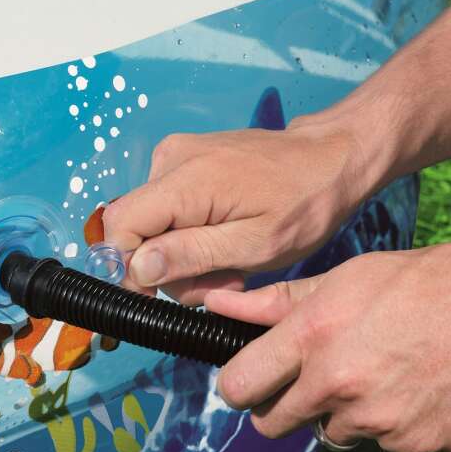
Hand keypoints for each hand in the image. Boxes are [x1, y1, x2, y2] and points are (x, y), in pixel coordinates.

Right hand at [102, 121, 382, 304]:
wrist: (331, 157)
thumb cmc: (304, 205)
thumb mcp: (254, 245)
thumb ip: (191, 255)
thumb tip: (136, 268)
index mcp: (184, 179)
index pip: (119, 226)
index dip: (128, 269)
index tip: (162, 296)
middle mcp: (169, 159)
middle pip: (135, 230)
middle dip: (169, 268)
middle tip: (222, 281)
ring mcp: (176, 156)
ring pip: (152, 225)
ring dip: (185, 256)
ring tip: (233, 262)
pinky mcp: (185, 160)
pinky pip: (168, 210)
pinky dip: (192, 235)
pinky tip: (227, 241)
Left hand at [206, 234, 450, 451]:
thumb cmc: (428, 282)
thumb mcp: (349, 277)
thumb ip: (277, 301)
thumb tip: (216, 304)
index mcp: (314, 334)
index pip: (238, 385)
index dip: (238, 386)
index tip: (247, 381)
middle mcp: (338, 383)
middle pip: (272, 423)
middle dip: (282, 405)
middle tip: (310, 379)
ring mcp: (376, 419)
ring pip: (329, 433)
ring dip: (341, 412)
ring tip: (379, 370)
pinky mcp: (411, 444)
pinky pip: (378, 443)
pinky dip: (387, 423)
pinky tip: (413, 387)